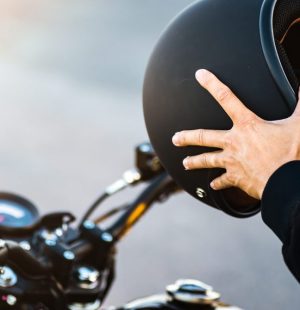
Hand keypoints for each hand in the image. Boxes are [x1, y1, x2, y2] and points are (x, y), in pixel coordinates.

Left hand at [172, 69, 299, 199]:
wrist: (286, 181)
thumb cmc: (292, 152)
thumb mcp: (299, 124)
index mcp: (246, 125)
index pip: (226, 97)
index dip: (212, 83)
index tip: (200, 75)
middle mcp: (233, 142)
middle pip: (203, 137)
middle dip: (187, 137)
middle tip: (175, 139)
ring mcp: (231, 161)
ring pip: (206, 160)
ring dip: (194, 162)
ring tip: (184, 163)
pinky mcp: (235, 178)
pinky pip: (222, 181)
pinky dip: (218, 183)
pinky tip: (212, 185)